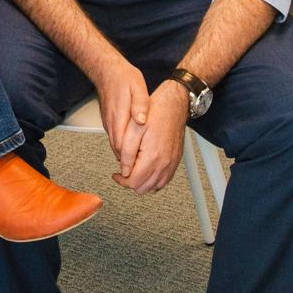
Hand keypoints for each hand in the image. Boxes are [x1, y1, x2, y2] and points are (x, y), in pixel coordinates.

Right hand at [95, 61, 149, 181]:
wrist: (107, 71)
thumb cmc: (124, 79)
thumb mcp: (137, 88)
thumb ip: (140, 105)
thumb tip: (142, 120)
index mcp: (120, 117)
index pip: (123, 146)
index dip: (130, 162)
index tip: (136, 173)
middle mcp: (112, 123)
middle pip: (119, 151)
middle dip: (128, 165)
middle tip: (139, 177)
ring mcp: (109, 124)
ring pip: (116, 147)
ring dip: (126, 158)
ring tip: (138, 170)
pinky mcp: (109, 122)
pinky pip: (116, 140)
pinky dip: (123, 149)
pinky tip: (132, 153)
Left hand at [115, 79, 188, 194]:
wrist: (174, 105)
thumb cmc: (156, 112)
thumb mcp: (133, 128)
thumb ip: (127, 152)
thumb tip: (124, 170)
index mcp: (152, 156)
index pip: (134, 182)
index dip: (122, 180)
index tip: (117, 174)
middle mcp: (164, 163)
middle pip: (143, 188)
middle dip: (131, 182)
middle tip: (124, 171)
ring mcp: (171, 163)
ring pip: (154, 187)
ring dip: (142, 182)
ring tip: (134, 168)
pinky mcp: (175, 161)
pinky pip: (164, 180)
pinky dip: (153, 180)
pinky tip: (146, 169)